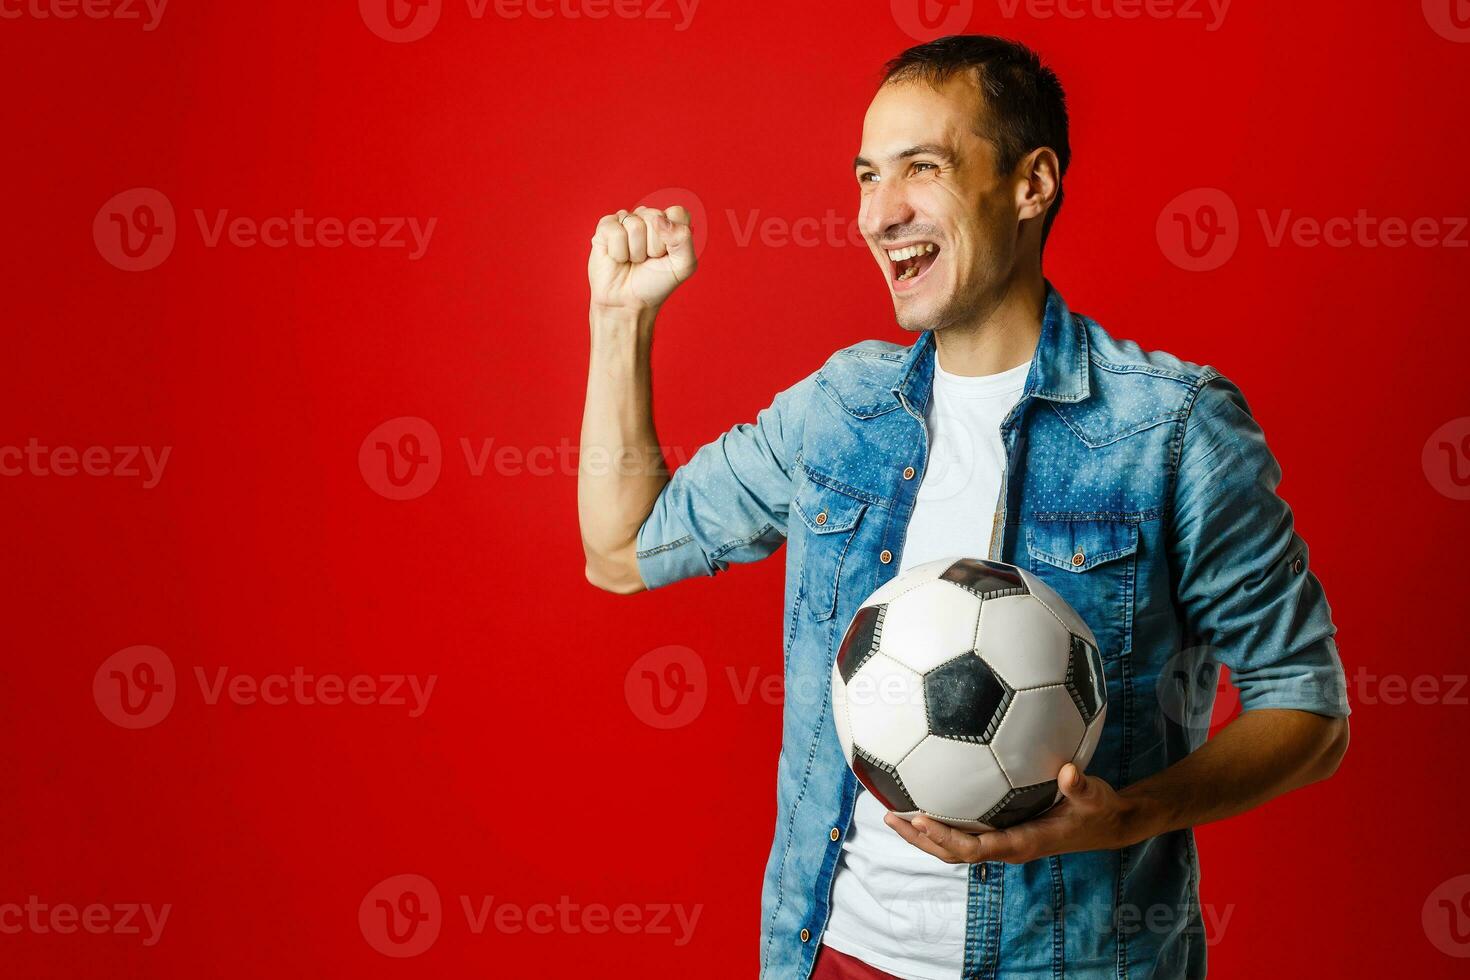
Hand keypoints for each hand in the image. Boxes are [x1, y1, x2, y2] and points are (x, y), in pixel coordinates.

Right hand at [588, 205, 696, 314]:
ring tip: (633, 260)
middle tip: (647, 260)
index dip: (673, 237)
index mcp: (670, 223)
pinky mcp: (606, 228)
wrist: (628, 303)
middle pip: (655, 217)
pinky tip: (618, 258)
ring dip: (635, 252)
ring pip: (635, 225)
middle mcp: (648, 218)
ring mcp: (626, 221)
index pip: (677, 213)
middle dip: (654, 247)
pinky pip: (615, 231)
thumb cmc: (655, 284)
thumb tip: (659, 219)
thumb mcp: (683, 266)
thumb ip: (684, 239)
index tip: (667, 255)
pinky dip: (618, 252)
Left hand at [883, 764, 1147, 863]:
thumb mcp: (1096, 796)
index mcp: (1023, 842)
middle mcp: (1007, 846)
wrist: (1106, 823)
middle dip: (920, 838)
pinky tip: (923, 795)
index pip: (976, 847)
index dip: (945, 836)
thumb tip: (1068, 771)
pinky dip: (940, 820)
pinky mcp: (1002, 830)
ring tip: (891, 810)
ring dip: (923, 833)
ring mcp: (1002, 840)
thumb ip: (1082, 786)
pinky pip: (964, 831)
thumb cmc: (1099, 808)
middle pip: (952, 852)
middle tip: (888, 815)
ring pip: (954, 846)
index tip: (919, 816)